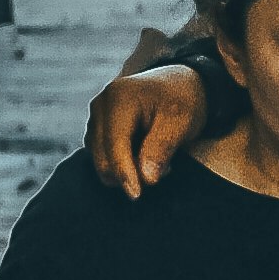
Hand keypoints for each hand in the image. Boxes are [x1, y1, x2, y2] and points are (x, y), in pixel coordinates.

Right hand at [86, 60, 215, 195]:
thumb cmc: (182, 100)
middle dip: (129, 172)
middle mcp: (101, 105)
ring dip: (126, 169)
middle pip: (103, 156)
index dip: (125, 173)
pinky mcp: (97, 127)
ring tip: (157, 158)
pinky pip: (102, 155)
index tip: (136, 195)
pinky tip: (143, 155)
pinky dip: (121, 163)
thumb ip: (161, 149)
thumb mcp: (181, 122)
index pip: (115, 144)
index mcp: (119, 98)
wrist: (180, 84)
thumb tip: (145, 179)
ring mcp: (96, 116)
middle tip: (165, 169)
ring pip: (100, 159)